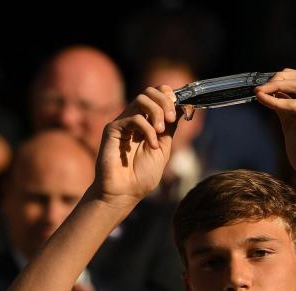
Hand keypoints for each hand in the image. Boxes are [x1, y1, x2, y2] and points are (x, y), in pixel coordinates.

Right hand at [93, 86, 177, 205]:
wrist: (125, 192)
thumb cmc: (142, 175)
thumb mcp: (164, 148)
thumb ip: (170, 128)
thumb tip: (182, 106)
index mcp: (147, 121)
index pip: (156, 95)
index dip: (168, 95)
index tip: (178, 108)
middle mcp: (134, 119)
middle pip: (149, 91)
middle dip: (164, 101)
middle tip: (170, 119)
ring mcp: (123, 123)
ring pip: (141, 99)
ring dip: (157, 112)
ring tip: (161, 131)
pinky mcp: (113, 129)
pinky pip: (134, 118)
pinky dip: (148, 129)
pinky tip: (152, 145)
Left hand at [254, 69, 295, 183]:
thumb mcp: (292, 126)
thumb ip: (285, 109)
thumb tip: (272, 94)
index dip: (283, 78)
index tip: (264, 85)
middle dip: (280, 77)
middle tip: (261, 85)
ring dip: (276, 85)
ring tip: (259, 91)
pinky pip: (294, 102)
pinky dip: (276, 101)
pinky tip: (263, 101)